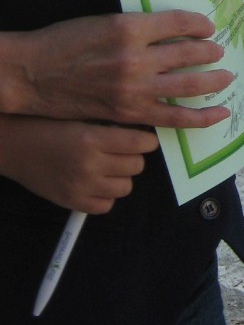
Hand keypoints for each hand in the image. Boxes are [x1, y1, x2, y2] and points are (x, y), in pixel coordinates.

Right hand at [0, 11, 233, 127]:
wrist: (32, 75)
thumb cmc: (64, 43)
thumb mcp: (104, 21)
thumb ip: (139, 26)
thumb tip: (174, 31)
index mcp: (129, 27)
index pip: (179, 22)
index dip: (200, 24)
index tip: (208, 27)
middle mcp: (136, 58)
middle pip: (189, 54)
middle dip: (211, 53)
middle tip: (221, 52)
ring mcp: (134, 89)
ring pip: (188, 86)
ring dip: (213, 81)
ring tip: (226, 77)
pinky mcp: (129, 113)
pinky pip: (173, 117)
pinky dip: (200, 116)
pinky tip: (218, 113)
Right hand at [0, 117, 158, 213]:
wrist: (14, 145)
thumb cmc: (49, 126)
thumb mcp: (81, 118)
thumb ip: (111, 128)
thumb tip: (143, 134)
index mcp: (93, 138)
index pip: (140, 144)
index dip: (147, 141)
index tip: (145, 140)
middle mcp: (89, 164)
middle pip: (137, 166)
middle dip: (134, 157)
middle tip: (122, 152)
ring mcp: (81, 186)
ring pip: (126, 187)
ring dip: (121, 177)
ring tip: (108, 167)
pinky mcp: (71, 202)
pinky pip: (106, 206)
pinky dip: (106, 196)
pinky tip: (96, 183)